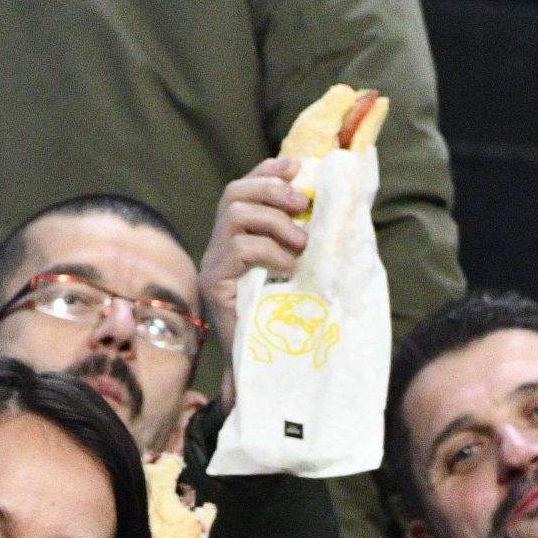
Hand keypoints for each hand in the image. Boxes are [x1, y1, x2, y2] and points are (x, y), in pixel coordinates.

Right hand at [198, 156, 310, 361]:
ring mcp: (213, 264)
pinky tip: (288, 268)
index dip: (268, 171)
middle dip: (271, 189)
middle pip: (234, 193)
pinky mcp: (213, 283)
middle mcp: (217, 249)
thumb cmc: (280, 323)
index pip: (242, 189)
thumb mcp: (295, 278)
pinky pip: (240, 248)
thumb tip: (324, 212)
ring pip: (236, 214)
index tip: (298, 165)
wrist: (258, 372)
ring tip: (301, 244)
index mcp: (234, 240)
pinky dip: (270, 251)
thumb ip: (301, 245)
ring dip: (275, 221)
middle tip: (303, 205)